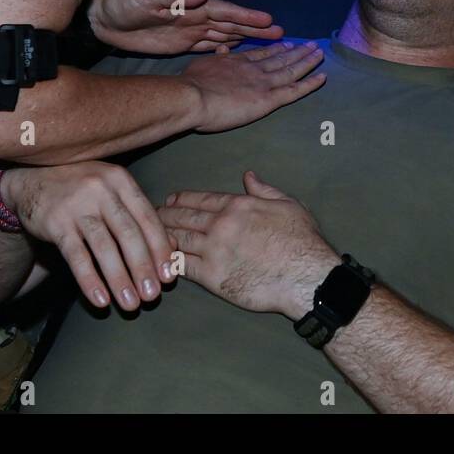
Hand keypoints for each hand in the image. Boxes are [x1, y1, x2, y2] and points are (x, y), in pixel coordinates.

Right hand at [1, 162, 176, 311]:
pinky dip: (90, 280)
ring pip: (104, 247)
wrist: (31, 181)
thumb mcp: (112, 191)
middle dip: (143, 267)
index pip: (147, 217)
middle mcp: (101, 189)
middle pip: (128, 233)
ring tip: (131, 304)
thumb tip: (174, 245)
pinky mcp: (56, 223)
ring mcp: (77, 205)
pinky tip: (100, 300)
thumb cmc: (82, 189)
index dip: (160, 248)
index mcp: (121, 180)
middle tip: (153, 295)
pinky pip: (76, 256)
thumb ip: (139, 214)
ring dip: (119, 279)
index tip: (169, 275)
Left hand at [88, 0, 283, 53]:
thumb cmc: (124, 3)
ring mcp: (189, 31)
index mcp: (190, 5)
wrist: (103, 18)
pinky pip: (208, 46)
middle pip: (231, 23)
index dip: (246, 16)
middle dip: (255, 28)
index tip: (268, 20)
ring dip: (245, 38)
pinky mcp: (180, 44)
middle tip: (281, 33)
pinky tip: (237, 52)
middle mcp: (195, 17)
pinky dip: (224, 48)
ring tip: (268, 42)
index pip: (224, 11)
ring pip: (224, 35)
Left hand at [157, 171, 339, 317]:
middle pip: (182, 217)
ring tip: (147, 237)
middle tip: (150, 216)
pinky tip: (159, 260)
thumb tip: (248, 176)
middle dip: (164, 215)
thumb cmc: (302, 240)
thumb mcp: (287, 205)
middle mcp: (220, 225)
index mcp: (237, 205)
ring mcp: (214, 251)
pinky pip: (183, 266)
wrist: (306, 276)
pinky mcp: (212, 277)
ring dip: (161, 237)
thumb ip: (264, 190)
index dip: (181, 199)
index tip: (169, 200)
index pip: (200, 199)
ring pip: (178, 239)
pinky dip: (169, 261)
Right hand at [183, 41, 325, 132]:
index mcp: (238, 61)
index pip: (262, 53)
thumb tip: (221, 50)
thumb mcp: (202, 64)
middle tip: (310, 45)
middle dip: (297, 51)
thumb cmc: (192, 84)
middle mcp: (255, 68)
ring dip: (308, 61)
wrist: (194, 95)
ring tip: (319, 53)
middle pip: (281, 58)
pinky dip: (310, 83)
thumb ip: (215, 59)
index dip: (276, 48)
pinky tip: (322, 77)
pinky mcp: (269, 99)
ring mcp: (264, 82)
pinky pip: (295, 90)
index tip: (286, 44)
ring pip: (291, 70)